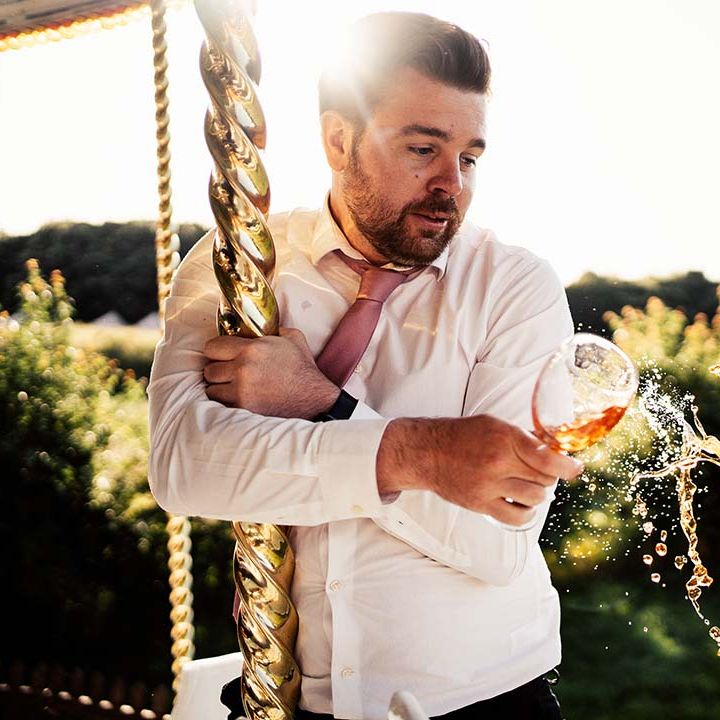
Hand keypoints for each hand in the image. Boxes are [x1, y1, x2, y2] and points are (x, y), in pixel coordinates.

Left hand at [203, 328, 339, 418]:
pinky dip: (226, 402)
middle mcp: (243, 369)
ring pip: (212, 389)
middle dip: (218, 371)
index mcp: (251, 349)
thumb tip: (260, 326)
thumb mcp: (293, 339)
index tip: (222, 355)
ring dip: (220, 388)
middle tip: (229, 373)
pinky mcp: (243, 408)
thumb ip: (273, 329)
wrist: (313, 399)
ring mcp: (241, 391)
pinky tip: (238, 398)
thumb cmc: (303, 369)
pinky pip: (221, 405)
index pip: (212, 347)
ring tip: (233, 387)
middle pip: (209, 370)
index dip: (217, 351)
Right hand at [377, 414, 583, 526]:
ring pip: (535, 498)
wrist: (427, 452)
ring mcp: (489, 485)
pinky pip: (516, 518)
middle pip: (544, 479)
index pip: (548, 458)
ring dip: (538, 494)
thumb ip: (522, 438)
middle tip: (540, 474)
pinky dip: (525, 513)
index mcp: (504, 437)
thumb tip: (554, 451)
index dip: (568, 467)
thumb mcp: (493, 424)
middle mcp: (498, 461)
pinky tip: (520, 504)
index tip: (575, 469)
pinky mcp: (480, 504)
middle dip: (549, 477)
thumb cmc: (462, 435)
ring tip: (528, 487)